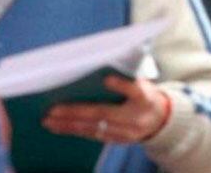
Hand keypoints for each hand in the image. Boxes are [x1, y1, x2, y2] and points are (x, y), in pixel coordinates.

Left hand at [43, 76, 169, 143]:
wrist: (161, 120)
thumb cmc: (145, 95)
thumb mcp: (143, 82)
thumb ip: (126, 77)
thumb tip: (99, 69)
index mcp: (145, 97)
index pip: (135, 90)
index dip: (121, 85)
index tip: (107, 79)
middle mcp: (136, 117)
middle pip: (104, 114)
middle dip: (76, 112)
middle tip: (53, 110)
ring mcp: (127, 133)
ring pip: (94, 128)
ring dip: (69, 125)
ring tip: (49, 121)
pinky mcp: (118, 141)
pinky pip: (94, 136)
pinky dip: (75, 131)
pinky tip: (60, 127)